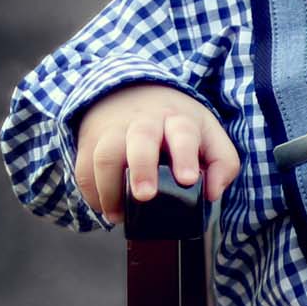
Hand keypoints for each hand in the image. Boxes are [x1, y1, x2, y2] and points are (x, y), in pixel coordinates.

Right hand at [72, 82, 239, 223]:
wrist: (132, 90)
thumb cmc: (176, 124)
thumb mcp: (208, 133)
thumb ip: (222, 163)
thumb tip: (212, 193)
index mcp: (178, 120)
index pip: (183, 133)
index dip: (185, 156)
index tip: (188, 179)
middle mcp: (144, 122)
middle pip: (140, 140)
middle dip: (141, 168)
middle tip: (145, 196)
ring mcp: (114, 130)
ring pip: (105, 155)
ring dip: (109, 188)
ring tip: (119, 215)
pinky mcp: (91, 141)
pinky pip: (84, 167)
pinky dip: (91, 191)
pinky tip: (104, 208)